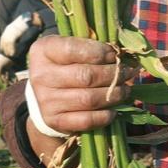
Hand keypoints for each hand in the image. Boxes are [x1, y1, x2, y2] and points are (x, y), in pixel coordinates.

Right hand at [25, 35, 136, 149]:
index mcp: (43, 51)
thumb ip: (91, 46)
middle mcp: (40, 76)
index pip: (72, 49)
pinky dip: (105, 116)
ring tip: (126, 89)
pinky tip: (114, 110)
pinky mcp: (55, 120)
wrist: (45, 95)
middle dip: (113, 74)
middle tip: (127, 72)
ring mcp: (46, 101)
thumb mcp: (70, 49)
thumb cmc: (65, 65)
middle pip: (85, 76)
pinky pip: (86, 120)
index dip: (99, 52)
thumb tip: (122, 53)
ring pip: (89, 99)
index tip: (115, 54)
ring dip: (114, 94)